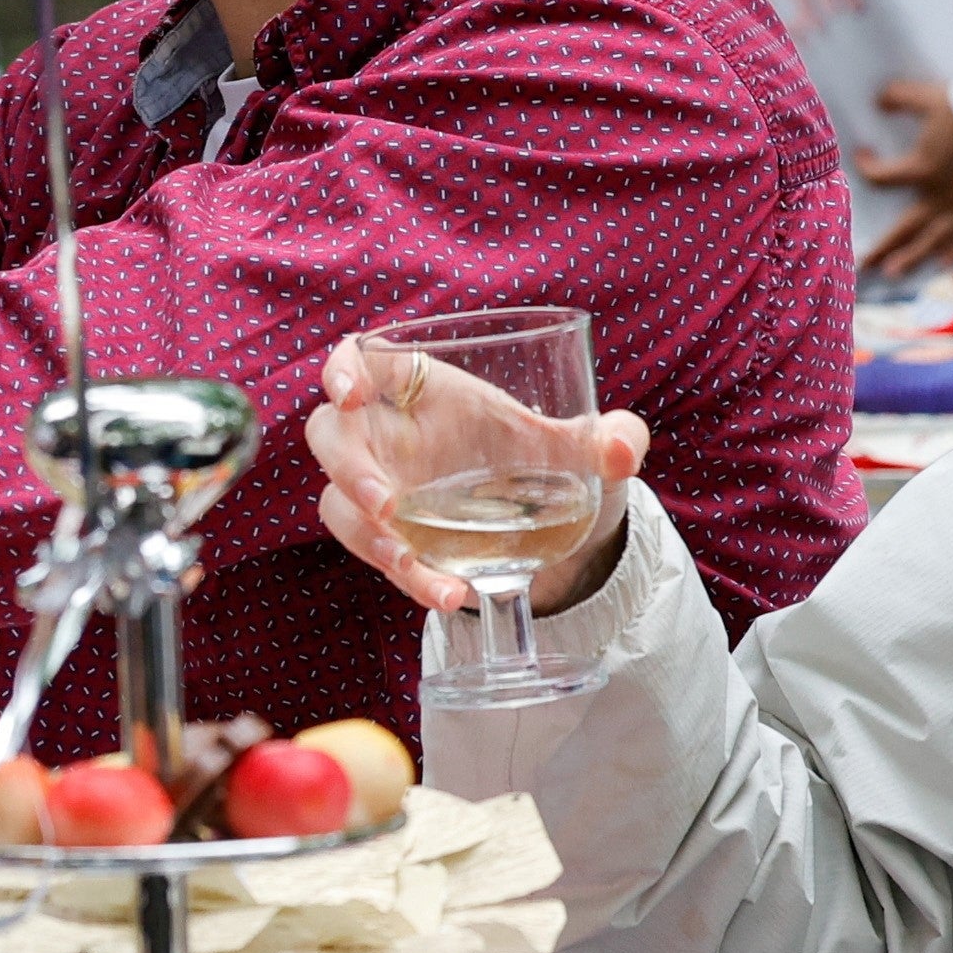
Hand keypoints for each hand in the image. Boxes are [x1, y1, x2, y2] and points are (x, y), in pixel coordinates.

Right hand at [302, 335, 648, 616]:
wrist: (558, 534)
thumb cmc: (548, 466)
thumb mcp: (581, 450)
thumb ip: (610, 438)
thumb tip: (623, 447)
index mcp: (423, 389)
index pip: (360, 358)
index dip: (342, 369)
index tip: (348, 394)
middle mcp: (391, 436)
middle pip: (330, 435)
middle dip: (348, 469)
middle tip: (386, 504)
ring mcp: (384, 488)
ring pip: (339, 504)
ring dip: (368, 537)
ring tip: (413, 565)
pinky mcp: (391, 538)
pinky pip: (375, 555)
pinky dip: (406, 577)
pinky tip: (448, 593)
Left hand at [851, 75, 952, 281]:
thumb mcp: (925, 96)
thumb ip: (898, 98)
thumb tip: (878, 100)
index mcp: (922, 169)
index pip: (881, 178)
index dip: (866, 167)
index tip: (861, 155)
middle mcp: (943, 195)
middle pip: (906, 227)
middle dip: (884, 247)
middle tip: (864, 266)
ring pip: (937, 240)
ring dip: (914, 257)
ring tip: (895, 273)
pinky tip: (946, 263)